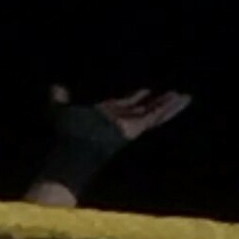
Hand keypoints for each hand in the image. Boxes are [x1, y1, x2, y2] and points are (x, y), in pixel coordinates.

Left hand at [52, 83, 191, 142]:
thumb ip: (58, 101)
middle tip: (172, 93)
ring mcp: (130, 125)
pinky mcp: (137, 128)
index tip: (145, 91)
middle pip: (144, 109)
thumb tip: (53, 88)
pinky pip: (156, 116)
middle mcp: (121, 121)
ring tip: (185, 97)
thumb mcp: (61, 112)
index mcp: (107, 116)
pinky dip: (169, 108)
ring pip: (154, 113)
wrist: (74, 150)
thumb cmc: (67, 136)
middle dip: (157, 102)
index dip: (135, 98)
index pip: (125, 105)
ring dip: (169, 105)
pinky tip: (183, 100)